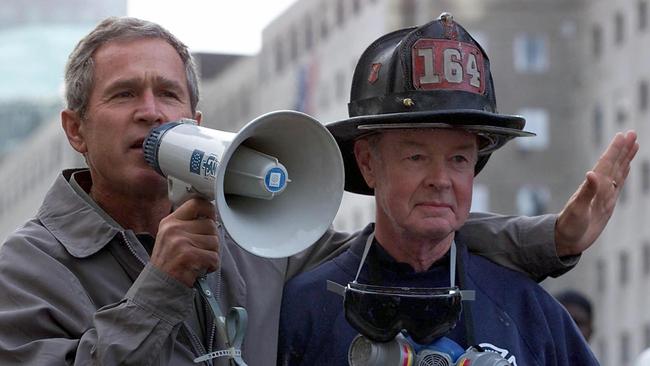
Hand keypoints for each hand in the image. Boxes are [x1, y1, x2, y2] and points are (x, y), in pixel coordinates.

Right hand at [151, 198, 219, 286]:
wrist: (159, 286)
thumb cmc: (169, 263)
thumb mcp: (171, 236)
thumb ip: (188, 224)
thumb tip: (211, 216)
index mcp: (170, 221)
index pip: (197, 203)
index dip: (209, 210)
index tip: (211, 218)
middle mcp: (174, 229)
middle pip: (211, 225)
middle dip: (211, 240)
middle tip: (201, 251)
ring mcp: (180, 242)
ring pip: (215, 242)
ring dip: (212, 254)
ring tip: (199, 261)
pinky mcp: (188, 256)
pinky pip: (214, 257)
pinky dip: (212, 265)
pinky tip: (200, 268)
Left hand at [555, 130, 638, 255]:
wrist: (565, 240)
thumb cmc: (569, 226)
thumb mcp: (577, 210)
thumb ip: (586, 193)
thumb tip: (591, 173)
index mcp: (592, 187)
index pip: (606, 164)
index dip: (615, 150)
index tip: (624, 135)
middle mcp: (599, 188)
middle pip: (613, 164)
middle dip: (623, 149)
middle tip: (632, 133)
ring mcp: (603, 195)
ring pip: (617, 172)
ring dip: (625, 158)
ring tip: (633, 144)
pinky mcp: (607, 204)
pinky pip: (618, 185)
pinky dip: (623, 174)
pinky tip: (626, 166)